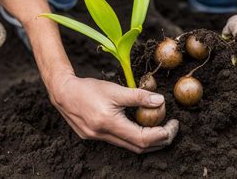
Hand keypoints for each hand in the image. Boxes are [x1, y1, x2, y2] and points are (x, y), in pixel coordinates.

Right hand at [49, 75, 178, 153]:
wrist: (62, 92)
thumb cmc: (88, 88)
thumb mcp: (115, 89)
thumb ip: (138, 96)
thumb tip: (160, 101)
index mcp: (109, 123)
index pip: (143, 138)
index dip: (162, 134)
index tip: (173, 124)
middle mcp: (103, 135)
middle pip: (138, 148)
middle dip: (159, 141)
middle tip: (171, 129)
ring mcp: (97, 138)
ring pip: (129, 147)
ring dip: (147, 141)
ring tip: (160, 129)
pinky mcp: (93, 136)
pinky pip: (119, 142)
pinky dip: (133, 137)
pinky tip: (139, 127)